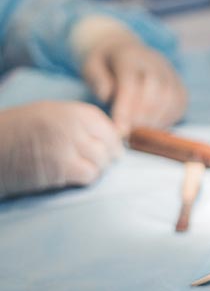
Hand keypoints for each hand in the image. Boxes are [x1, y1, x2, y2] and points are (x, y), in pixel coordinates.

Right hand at [0, 101, 122, 197]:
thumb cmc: (18, 131)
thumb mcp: (52, 114)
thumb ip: (79, 122)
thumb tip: (109, 135)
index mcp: (76, 111)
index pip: (110, 129)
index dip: (111, 142)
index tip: (108, 151)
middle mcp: (76, 125)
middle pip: (110, 146)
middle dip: (107, 157)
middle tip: (96, 164)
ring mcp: (69, 146)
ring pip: (102, 162)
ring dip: (95, 170)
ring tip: (80, 171)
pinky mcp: (61, 168)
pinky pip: (89, 175)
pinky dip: (85, 179)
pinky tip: (72, 178)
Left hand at [81, 28, 187, 134]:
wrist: (125, 49)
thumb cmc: (105, 63)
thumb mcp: (90, 64)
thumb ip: (96, 79)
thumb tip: (106, 96)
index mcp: (130, 56)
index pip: (131, 84)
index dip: (126, 110)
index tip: (119, 131)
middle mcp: (154, 62)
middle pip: (155, 91)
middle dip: (142, 117)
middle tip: (129, 135)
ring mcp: (170, 72)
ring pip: (171, 97)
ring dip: (156, 119)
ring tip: (141, 133)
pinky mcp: (179, 83)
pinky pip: (180, 101)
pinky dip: (170, 118)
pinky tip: (154, 126)